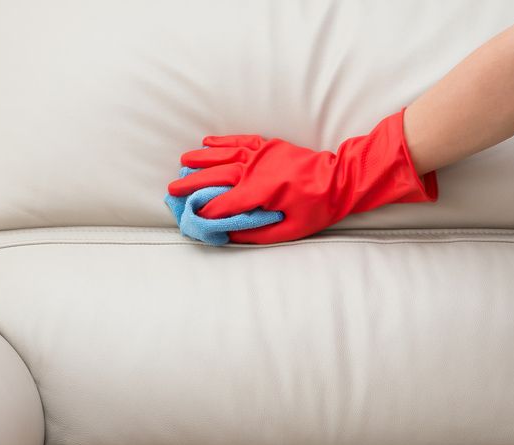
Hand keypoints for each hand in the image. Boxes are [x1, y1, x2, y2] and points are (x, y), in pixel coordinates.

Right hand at [166, 109, 436, 243]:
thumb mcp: (289, 231)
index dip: (207, 211)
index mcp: (261, 191)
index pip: (225, 202)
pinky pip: (240, 140)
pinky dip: (222, 141)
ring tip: (182, 162)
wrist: (341, 179)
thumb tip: (229, 234)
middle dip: (192, 183)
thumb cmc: (317, 209)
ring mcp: (262, 154)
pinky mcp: (268, 146)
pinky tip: (207, 142)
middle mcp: (257, 169)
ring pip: (224, 154)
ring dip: (202, 158)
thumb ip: (257, 233)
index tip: (191, 217)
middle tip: (172, 188)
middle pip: (217, 176)